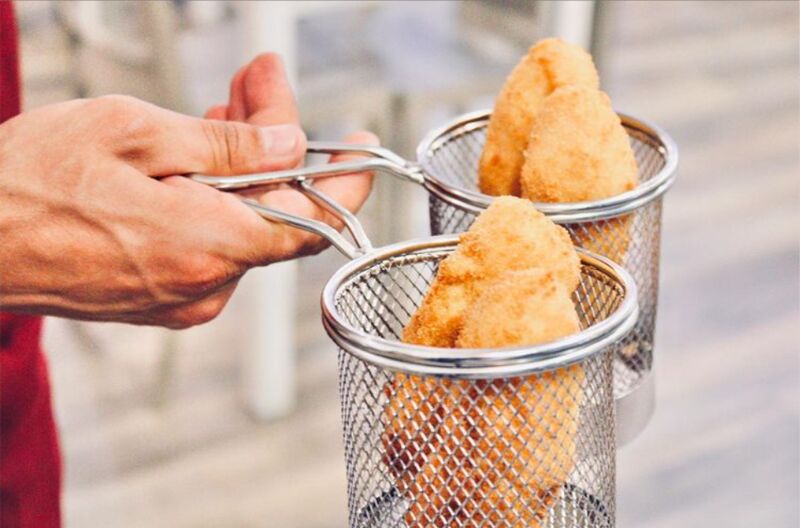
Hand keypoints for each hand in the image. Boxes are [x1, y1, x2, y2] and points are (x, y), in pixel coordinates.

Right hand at [0, 55, 373, 327]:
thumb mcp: (135, 134)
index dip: (347, 181)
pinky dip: (215, 199)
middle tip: (256, 83)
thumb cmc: (28, 184)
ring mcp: (182, 298)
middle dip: (274, 143)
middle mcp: (205, 285)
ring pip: (241, 223)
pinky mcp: (159, 298)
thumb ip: (227, 146)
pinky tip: (193, 159)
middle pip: (273, 209)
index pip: (314, 221)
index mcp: (210, 246)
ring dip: (241, 166)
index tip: (360, 146)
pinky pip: (210, 244)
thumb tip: (289, 144)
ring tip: (220, 109)